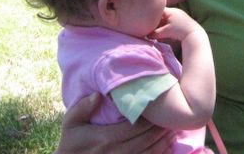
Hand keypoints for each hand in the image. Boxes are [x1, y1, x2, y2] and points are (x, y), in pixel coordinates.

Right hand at [55, 92, 173, 153]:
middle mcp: (115, 153)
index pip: (135, 127)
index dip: (150, 118)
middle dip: (160, 129)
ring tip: (173, 130)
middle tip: (172, 117)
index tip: (160, 108)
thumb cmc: (71, 143)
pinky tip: (166, 146)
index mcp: (105, 139)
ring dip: (163, 142)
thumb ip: (83, 108)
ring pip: (149, 153)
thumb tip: (99, 94)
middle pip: (145, 140)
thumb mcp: (70, 124)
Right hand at [150, 7, 201, 41]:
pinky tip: (164, 30)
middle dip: (156, 20)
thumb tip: (146, 35)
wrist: (194, 35)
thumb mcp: (165, 32)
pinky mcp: (181, 21)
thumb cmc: (180, 31)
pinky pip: (170, 21)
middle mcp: (175, 11)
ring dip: (161, 23)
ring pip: (166, 18)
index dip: (152, 15)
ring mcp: (179, 15)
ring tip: (156, 29)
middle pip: (162, 14)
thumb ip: (155, 33)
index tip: (147, 21)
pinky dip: (166, 25)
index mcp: (171, 11)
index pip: (158, 10)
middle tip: (150, 26)